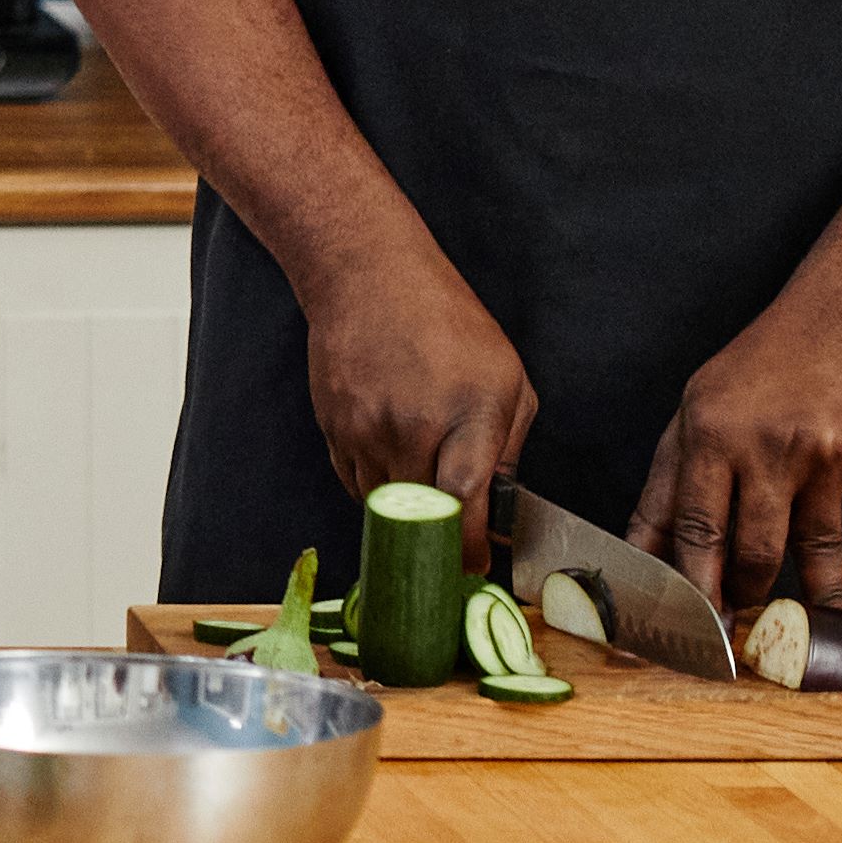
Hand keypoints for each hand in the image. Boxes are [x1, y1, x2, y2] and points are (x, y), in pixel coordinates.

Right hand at [298, 242, 536, 567]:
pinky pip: (356, 483)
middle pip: (422, 517)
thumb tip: (498, 506)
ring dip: (409, 512)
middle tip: (456, 540)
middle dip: (441, 536)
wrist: (368, 277)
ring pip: (386, 507)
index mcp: (467, 414)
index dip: (470, 547)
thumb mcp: (506, 376)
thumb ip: (508, 445)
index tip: (477, 565)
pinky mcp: (333, 429)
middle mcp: (412, 427)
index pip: (465, 503)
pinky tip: (395, 461)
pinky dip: (379, 488)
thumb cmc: (447, 322)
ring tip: (425, 486)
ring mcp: (365, 430)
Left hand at [636, 305, 841, 614]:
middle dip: (741, 596)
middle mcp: (769, 446)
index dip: (690, 585)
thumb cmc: (757, 372)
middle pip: (753, 551)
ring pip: (810, 556)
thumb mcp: (694, 412)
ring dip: (797, 598)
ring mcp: (827, 459)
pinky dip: (836, 560)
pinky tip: (826, 568)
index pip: (694, 528)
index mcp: (712, 432)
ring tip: (785, 620)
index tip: (688, 623)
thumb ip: (668, 486)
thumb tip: (642, 556)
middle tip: (734, 622)